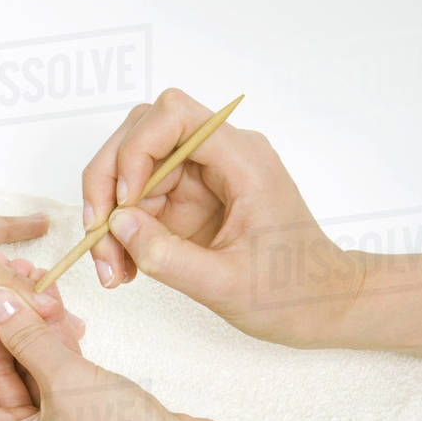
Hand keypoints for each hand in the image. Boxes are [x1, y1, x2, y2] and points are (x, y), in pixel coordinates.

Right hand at [81, 87, 364, 345]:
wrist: (323, 306)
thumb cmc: (294, 292)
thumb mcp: (226, 285)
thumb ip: (168, 256)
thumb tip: (116, 225)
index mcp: (242, 160)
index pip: (172, 114)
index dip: (135, 150)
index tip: (123, 203)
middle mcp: (221, 157)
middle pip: (142, 134)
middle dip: (109, 182)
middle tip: (98, 237)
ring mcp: (205, 179)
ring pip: (134, 170)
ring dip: (111, 214)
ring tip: (111, 267)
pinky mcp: (193, 203)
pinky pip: (143, 201)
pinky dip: (124, 231)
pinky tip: (126, 268)